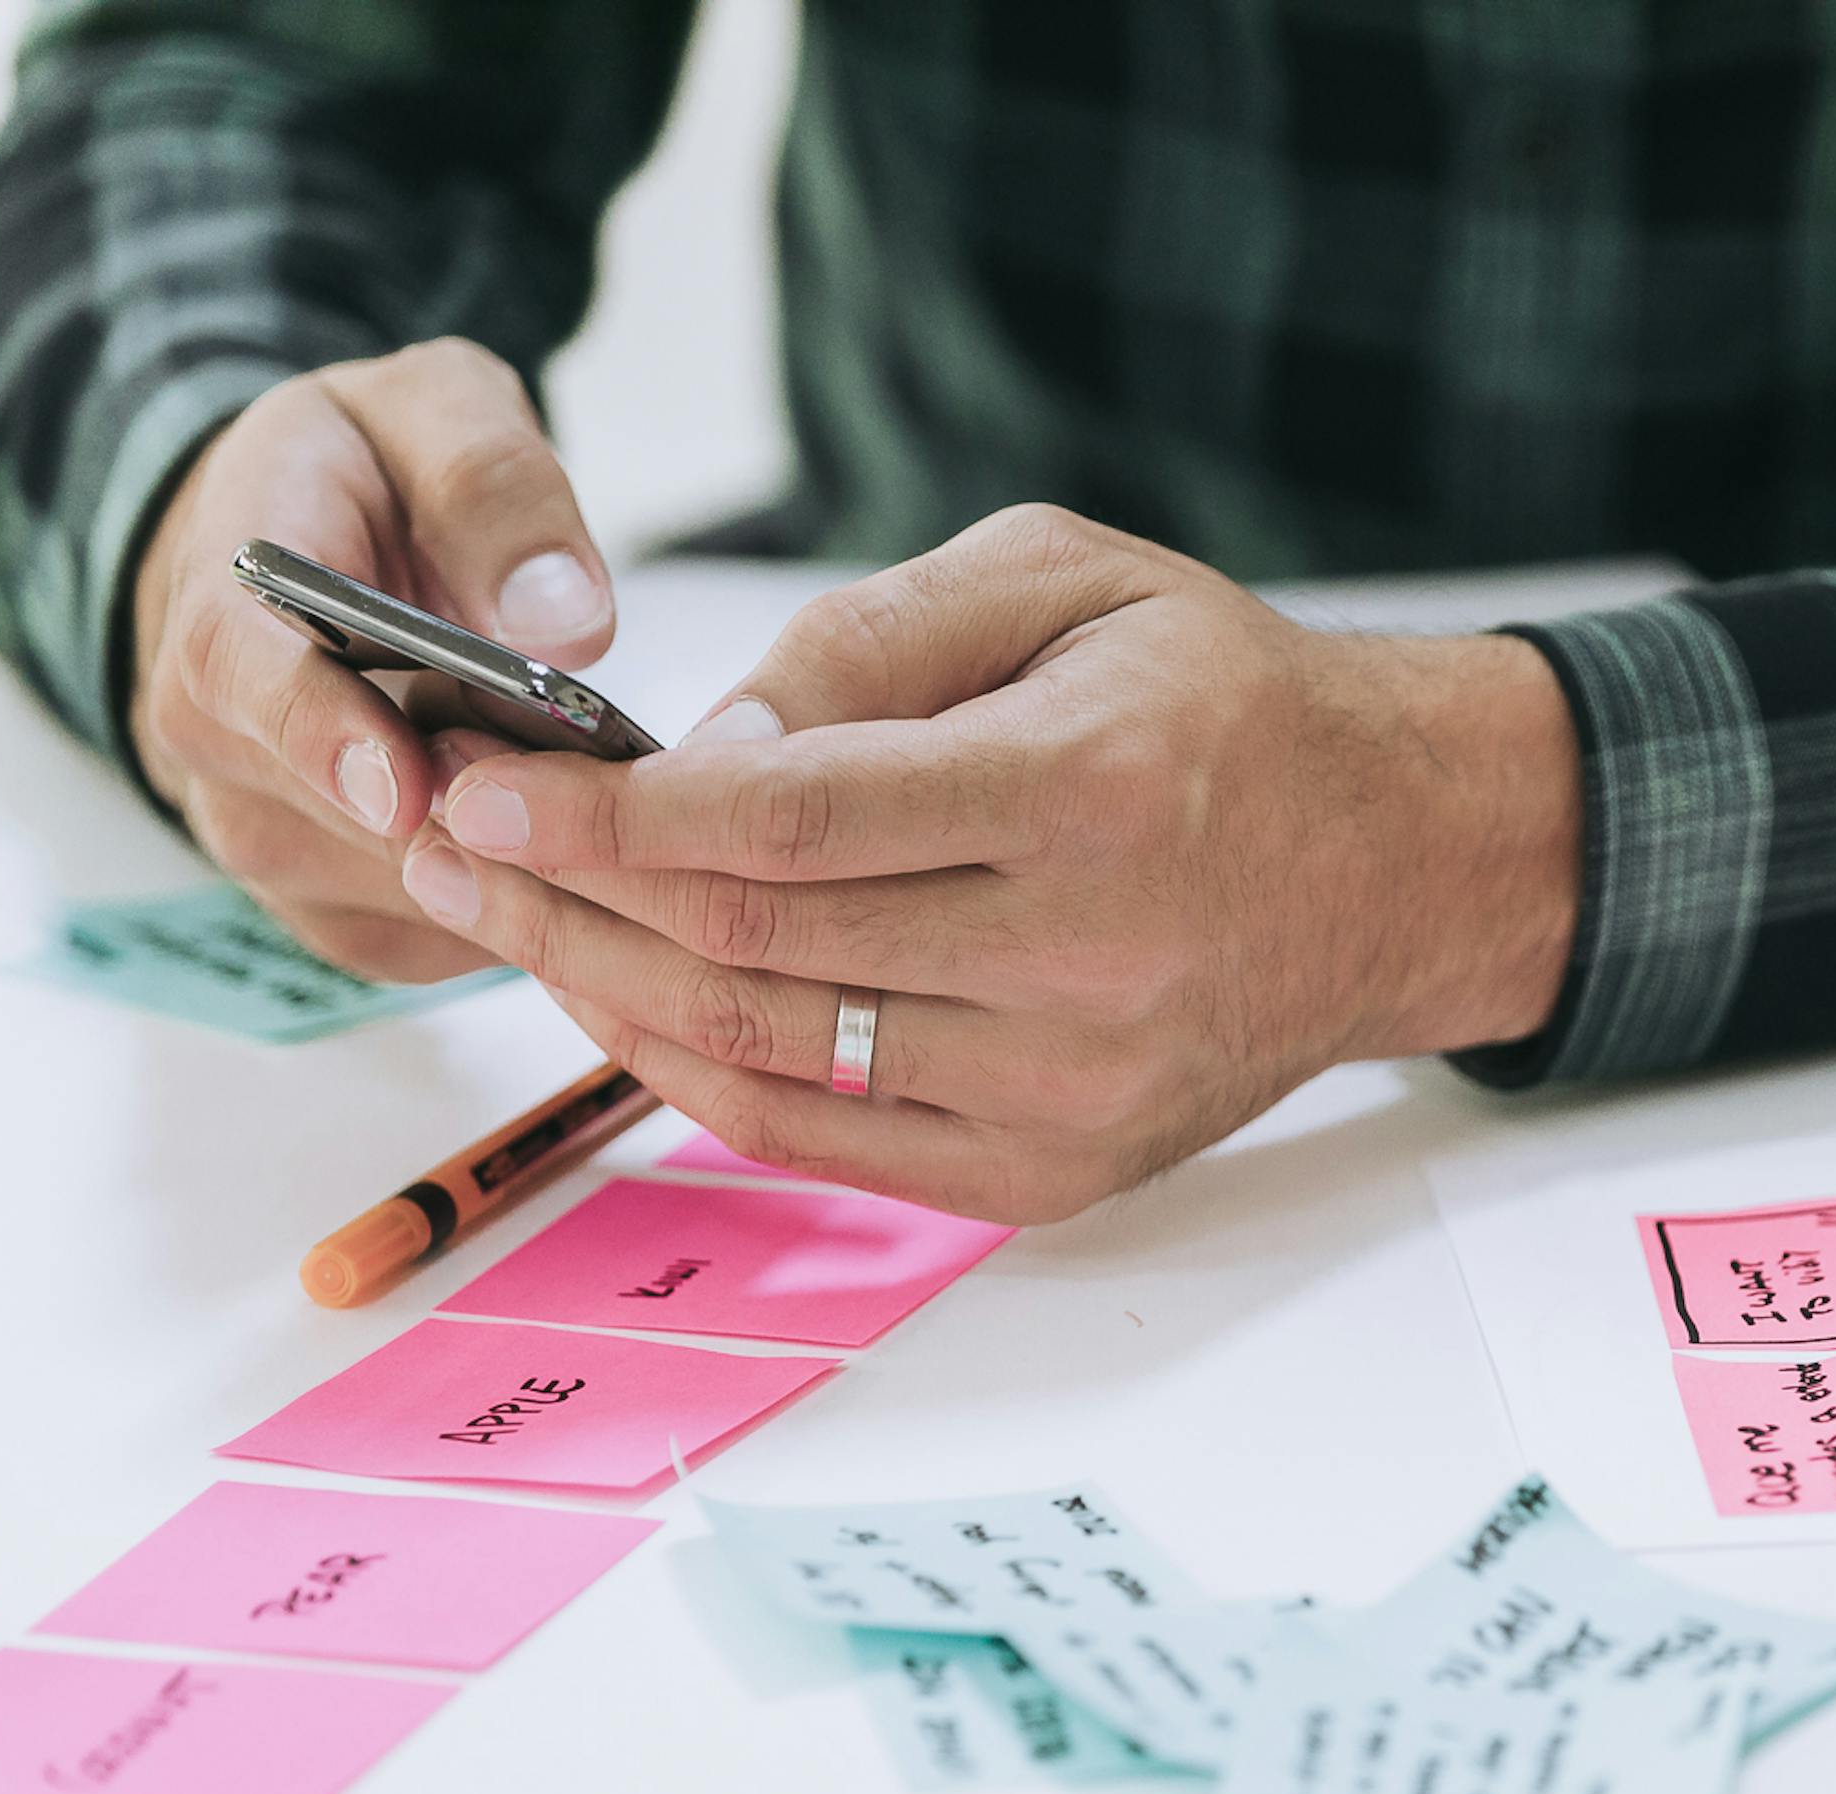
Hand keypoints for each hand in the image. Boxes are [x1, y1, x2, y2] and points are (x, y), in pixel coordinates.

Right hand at [125, 339, 617, 978]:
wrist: (299, 550)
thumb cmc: (364, 474)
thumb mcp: (430, 412)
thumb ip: (495, 490)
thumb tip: (570, 622)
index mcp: (219, 609)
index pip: (242, 686)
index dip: (322, 741)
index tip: (401, 782)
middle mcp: (216, 749)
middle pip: (345, 817)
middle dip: (478, 809)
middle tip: (603, 785)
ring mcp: (271, 842)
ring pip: (406, 889)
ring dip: (517, 861)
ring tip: (607, 798)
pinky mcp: (339, 912)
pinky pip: (442, 937)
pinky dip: (527, 903)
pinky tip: (587, 844)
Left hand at [389, 505, 1580, 1222]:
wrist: (1393, 865)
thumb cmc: (1218, 701)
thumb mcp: (1063, 578)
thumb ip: (871, 646)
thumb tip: (698, 750)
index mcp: (1091, 792)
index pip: (786, 827)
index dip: (604, 816)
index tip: (476, 781)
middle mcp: (1088, 962)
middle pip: (751, 950)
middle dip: (562, 894)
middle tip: (442, 836)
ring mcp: (1074, 1090)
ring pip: (765, 1057)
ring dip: (600, 986)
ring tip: (500, 910)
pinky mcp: (1059, 1173)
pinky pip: (824, 1140)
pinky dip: (693, 1072)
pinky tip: (615, 997)